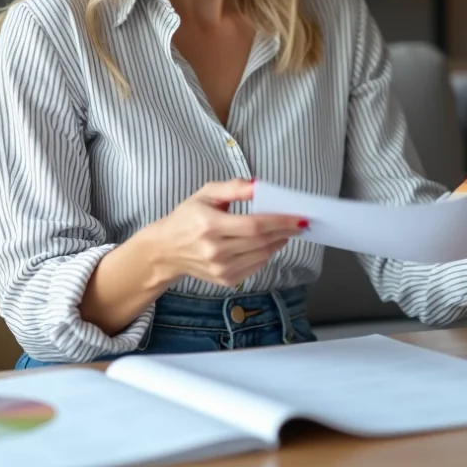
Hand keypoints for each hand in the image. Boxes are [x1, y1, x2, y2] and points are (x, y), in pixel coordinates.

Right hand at [147, 179, 307, 287]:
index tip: (300, 217)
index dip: (280, 222)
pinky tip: (269, 243)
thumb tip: (260, 186)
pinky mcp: (225, 280)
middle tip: (300, 223)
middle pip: (261, 241)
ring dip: (279, 243)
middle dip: (285, 231)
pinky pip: (256, 267)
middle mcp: (215, 251)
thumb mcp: (206, 194)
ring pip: (262, 256)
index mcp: (210, 226)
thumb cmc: (187, 217)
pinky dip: (267, 254)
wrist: (166, 250)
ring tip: (286, 231)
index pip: (254, 225)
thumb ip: (233, 188)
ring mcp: (220, 269)